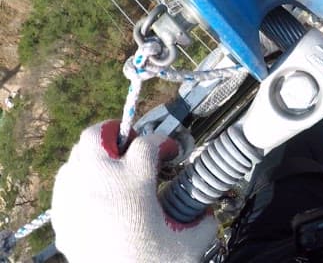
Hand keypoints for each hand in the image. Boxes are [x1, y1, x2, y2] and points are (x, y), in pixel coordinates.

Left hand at [51, 121, 217, 262]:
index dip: (164, 143)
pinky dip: (80, 178)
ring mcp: (74, 196)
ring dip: (96, 155)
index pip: (148, 143)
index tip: (172, 152)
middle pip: (97, 134)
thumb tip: (206, 212)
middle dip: (115, 133)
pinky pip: (65, 182)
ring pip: (76, 156)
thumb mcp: (189, 245)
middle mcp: (99, 181)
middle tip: (131, 145)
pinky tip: (95, 194)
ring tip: (113, 169)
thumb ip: (202, 222)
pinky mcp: (61, 215)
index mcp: (132, 181)